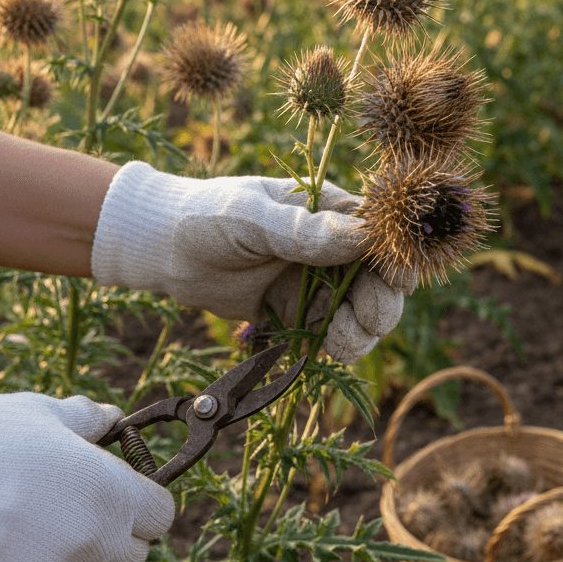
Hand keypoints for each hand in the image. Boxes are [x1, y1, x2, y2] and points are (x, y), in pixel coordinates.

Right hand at [0, 392, 174, 561]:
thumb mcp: (45, 414)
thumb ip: (88, 420)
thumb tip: (111, 417)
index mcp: (116, 496)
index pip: (161, 516)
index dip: (146, 503)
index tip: (126, 492)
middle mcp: (96, 544)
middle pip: (131, 556)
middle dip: (114, 536)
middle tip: (79, 510)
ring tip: (27, 528)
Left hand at [91, 161, 405, 362]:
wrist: (163, 249)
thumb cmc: (207, 217)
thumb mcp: (252, 217)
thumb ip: (303, 231)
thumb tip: (361, 236)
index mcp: (330, 212)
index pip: (379, 235)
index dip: (396, 258)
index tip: (399, 281)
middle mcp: (332, 248)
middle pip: (379, 281)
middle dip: (381, 304)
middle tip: (370, 321)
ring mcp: (317, 282)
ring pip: (360, 314)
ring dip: (361, 332)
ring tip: (340, 342)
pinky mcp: (298, 312)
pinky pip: (330, 334)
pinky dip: (335, 346)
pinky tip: (323, 349)